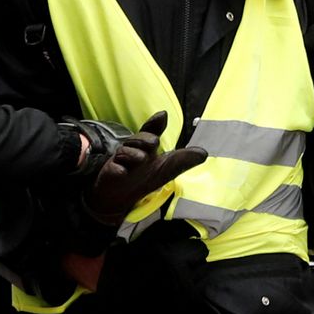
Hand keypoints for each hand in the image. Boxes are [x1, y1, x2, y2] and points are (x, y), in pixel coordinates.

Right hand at [82, 112, 206, 224]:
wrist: (118, 197)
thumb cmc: (142, 178)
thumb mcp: (165, 169)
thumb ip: (181, 159)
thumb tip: (204, 153)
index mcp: (146, 146)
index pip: (150, 131)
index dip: (155, 123)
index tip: (163, 116)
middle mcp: (132, 150)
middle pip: (137, 138)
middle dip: (144, 138)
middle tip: (154, 142)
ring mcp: (119, 161)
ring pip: (125, 151)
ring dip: (132, 153)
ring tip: (141, 158)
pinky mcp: (110, 174)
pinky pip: (113, 169)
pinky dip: (117, 169)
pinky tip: (121, 171)